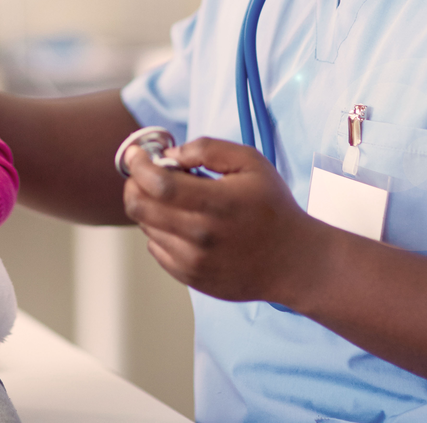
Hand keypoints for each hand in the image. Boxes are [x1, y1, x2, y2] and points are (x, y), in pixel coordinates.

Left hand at [122, 136, 321, 303]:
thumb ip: (208, 149)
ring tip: (178, 199)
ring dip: (150, 207)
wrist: (293, 261)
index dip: (138, 165)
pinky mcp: (190, 278)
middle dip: (134, 183)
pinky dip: (160, 231)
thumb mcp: (250, 163)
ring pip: (146, 227)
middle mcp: (200, 236)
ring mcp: (193, 261)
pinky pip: (156, 249)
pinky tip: (184, 223)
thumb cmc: (273, 208)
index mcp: (216, 204)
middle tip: (145, 173)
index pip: (158, 184)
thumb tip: (171, 155)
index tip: (136, 154)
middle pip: (140, 207)